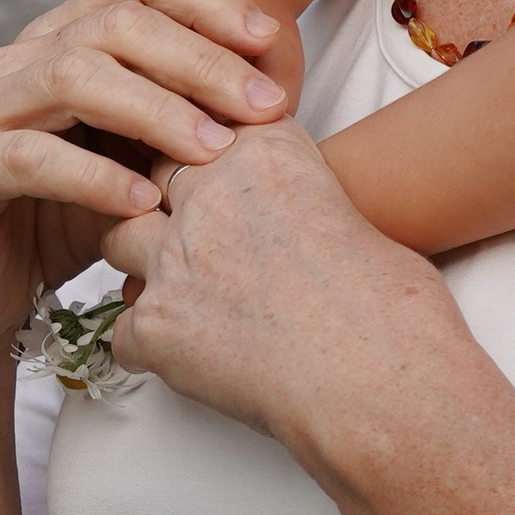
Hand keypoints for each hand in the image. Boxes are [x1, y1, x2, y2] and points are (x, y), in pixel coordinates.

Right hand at [0, 0, 290, 393]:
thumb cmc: (73, 226)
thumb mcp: (143, 163)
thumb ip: (189, 120)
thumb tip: (280, 92)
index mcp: (62, 39)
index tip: (270, 41)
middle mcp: (16, 60)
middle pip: (115, 22)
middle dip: (200, 60)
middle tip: (264, 107)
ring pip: (72, 76)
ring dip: (155, 110)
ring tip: (215, 150)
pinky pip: (28, 157)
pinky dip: (93, 176)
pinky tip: (145, 203)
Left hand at [101, 115, 460, 457]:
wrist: (384, 386)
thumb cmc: (394, 310)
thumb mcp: (358, 221)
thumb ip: (306, 202)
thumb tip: (300, 223)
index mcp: (266, 153)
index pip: (204, 128)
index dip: (211, 160)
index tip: (226, 187)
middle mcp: (210, 195)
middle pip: (154, 178)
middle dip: (173, 207)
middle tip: (209, 246)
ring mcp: (174, 261)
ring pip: (120, 241)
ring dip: (146, 264)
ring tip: (189, 297)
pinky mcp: (155, 327)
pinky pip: (122, 328)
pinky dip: (149, 345)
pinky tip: (189, 358)